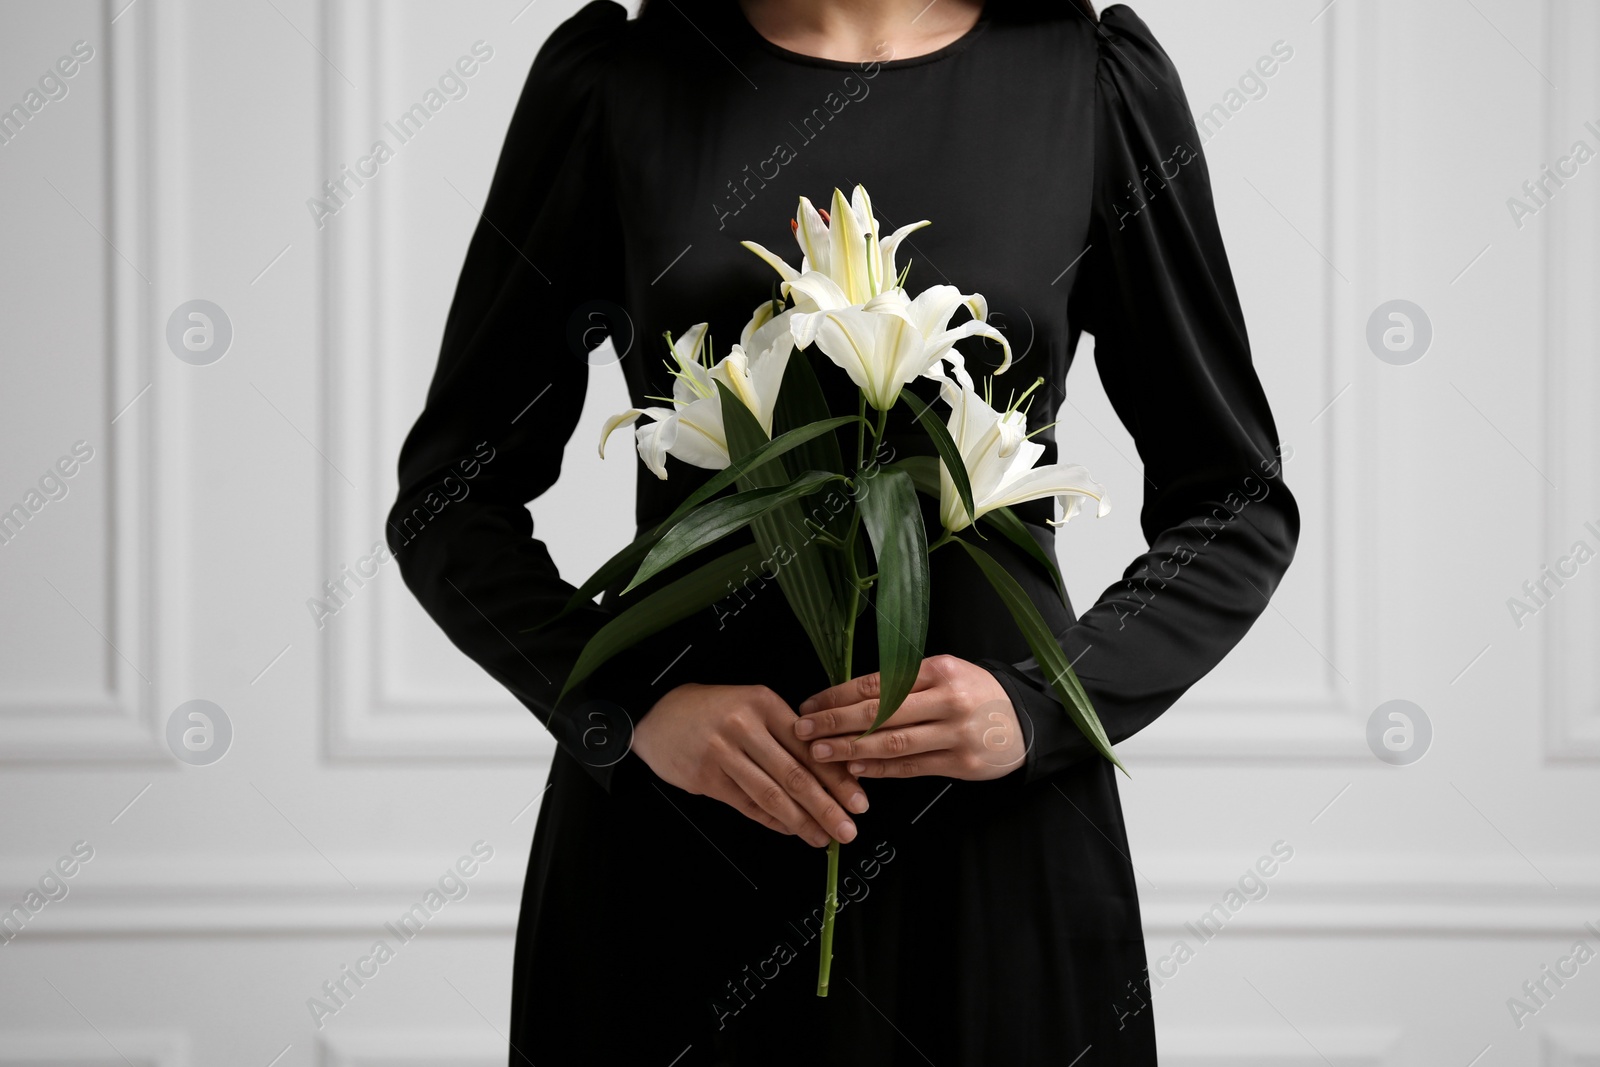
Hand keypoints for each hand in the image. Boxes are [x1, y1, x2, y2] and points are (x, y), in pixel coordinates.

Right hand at [632, 683, 867, 846]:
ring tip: (823, 837)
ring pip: (771, 795)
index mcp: (763, 703)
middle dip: (827, 806)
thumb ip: (786, 734)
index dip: (837, 778)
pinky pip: (747, 805)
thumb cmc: (712, 711)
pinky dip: (773, 821)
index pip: (809, 746)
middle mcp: (744, 726)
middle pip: (795, 774)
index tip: (858, 800)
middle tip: (848, 829)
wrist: (656, 714)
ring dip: (802, 821)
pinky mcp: (705, 778)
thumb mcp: (751, 706)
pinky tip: (791, 830)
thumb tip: (830, 772)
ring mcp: (722, 753)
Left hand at [794, 655, 1024, 779]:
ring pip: (893, 743)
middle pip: (880, 712)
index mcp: (939, 669)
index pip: (878, 683)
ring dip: (851, 749)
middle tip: (803, 730)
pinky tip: (854, 770)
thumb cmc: (976, 693)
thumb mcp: (945, 674)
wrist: (1027, 721)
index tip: (810, 705)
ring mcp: (955, 733)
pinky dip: (880, 769)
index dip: (838, 695)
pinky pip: (911, 766)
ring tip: (820, 752)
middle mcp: (948, 699)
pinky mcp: (961, 763)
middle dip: (835, 722)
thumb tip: (848, 697)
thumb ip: (904, 683)